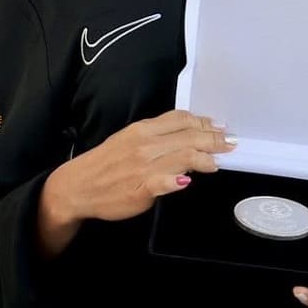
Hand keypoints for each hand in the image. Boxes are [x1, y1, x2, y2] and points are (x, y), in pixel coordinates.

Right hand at [45, 110, 231, 226]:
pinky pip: (164, 180)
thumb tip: (186, 138)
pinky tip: (188, 180)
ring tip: (217, 162)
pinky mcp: (141, 187)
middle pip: (189, 137)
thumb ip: (157, 138)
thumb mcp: (129, 140)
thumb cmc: (105, 164)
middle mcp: (146, 144)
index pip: (181, 120)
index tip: (220, 127)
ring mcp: (144, 166)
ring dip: (205, 158)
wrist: (77, 186)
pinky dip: (177, 179)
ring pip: (184, 155)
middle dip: (214, 140)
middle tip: (230, 144)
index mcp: (143, 130)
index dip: (204, 122)